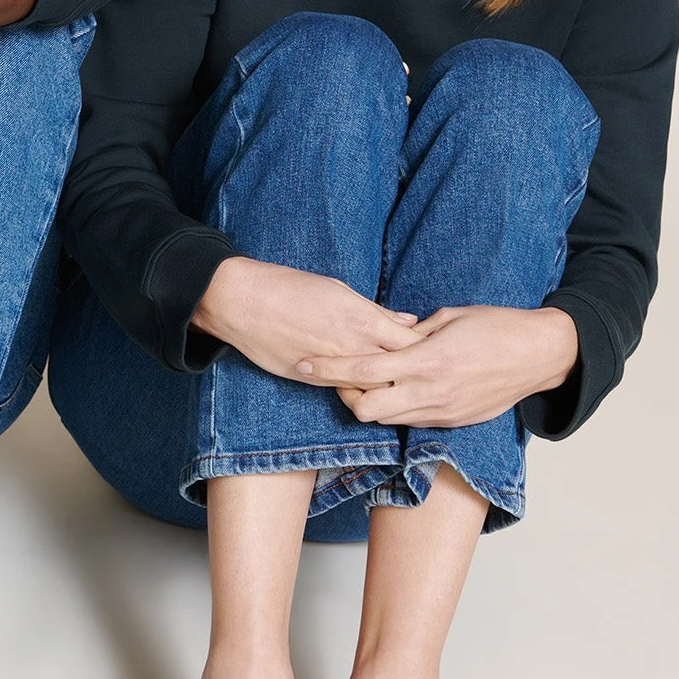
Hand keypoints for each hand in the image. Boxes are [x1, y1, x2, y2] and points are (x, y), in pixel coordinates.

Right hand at [192, 257, 419, 379]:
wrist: (243, 301)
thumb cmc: (290, 287)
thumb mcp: (340, 290)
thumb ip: (376, 311)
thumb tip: (407, 321)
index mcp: (363, 320)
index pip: (412, 344)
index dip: (427, 350)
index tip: (435, 351)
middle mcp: (352, 347)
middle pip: (399, 373)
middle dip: (412, 375)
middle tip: (423, 375)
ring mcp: (332, 367)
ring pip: (373, 388)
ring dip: (385, 387)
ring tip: (397, 385)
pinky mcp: (311, 380)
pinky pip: (345, 391)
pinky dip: (358, 389)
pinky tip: (363, 385)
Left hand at [296, 304, 579, 426]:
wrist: (540, 357)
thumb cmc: (496, 327)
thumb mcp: (450, 318)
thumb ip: (412, 331)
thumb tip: (384, 332)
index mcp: (426, 359)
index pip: (363, 369)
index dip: (328, 368)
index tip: (303, 363)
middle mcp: (430, 391)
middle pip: (364, 408)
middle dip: (343, 394)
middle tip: (337, 376)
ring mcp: (440, 411)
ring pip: (384, 419)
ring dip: (368, 403)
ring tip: (361, 382)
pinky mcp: (451, 422)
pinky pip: (409, 421)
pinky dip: (394, 409)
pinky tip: (393, 391)